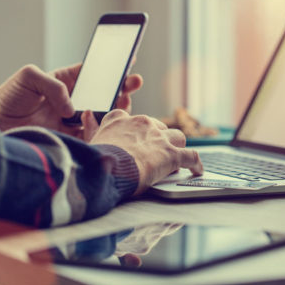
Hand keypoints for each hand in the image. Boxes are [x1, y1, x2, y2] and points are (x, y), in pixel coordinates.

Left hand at [0, 64, 142, 138]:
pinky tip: (105, 122)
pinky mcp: (72, 136)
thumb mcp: (29, 77)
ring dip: (117, 108)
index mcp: (68, 80)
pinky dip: (101, 130)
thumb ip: (54, 85)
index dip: (112, 67)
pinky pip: (92, 134)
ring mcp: (75, 118)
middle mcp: (76, 99)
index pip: (95, 72)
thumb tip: (72, 108)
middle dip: (123, 86)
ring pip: (104, 114)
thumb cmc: (10, 96)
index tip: (129, 60)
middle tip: (134, 82)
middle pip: (106, 92)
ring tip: (125, 101)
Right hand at [88, 110, 202, 194]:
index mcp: (121, 119)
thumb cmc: (94, 159)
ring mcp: (159, 138)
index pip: (133, 120)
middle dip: (158, 140)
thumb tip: (87, 113)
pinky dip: (196, 163)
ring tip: (176, 158)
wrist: (105, 170)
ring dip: (177, 147)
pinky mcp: (172, 154)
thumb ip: (92, 127)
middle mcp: (143, 123)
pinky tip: (197, 170)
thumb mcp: (91, 140)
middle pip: (158, 128)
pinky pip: (191, 156)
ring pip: (177, 137)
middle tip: (155, 155)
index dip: (137, 132)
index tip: (136, 140)